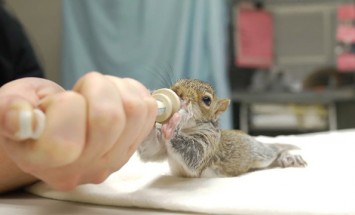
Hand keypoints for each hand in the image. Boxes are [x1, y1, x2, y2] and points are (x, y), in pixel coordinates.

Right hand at [0, 72, 156, 189]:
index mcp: (44, 162)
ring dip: (116, 87)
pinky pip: (148, 109)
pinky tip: (115, 94)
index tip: (57, 101)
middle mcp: (84, 168)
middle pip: (108, 120)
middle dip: (95, 88)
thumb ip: (10, 111)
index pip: (65, 142)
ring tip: (99, 91)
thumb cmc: (32, 113)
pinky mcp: (134, 144)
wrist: (55, 125)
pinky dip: (134, 90)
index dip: (65, 107)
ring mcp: (113, 159)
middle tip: (81, 89)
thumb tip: (22, 120)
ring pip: (134, 110)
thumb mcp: (9, 106)